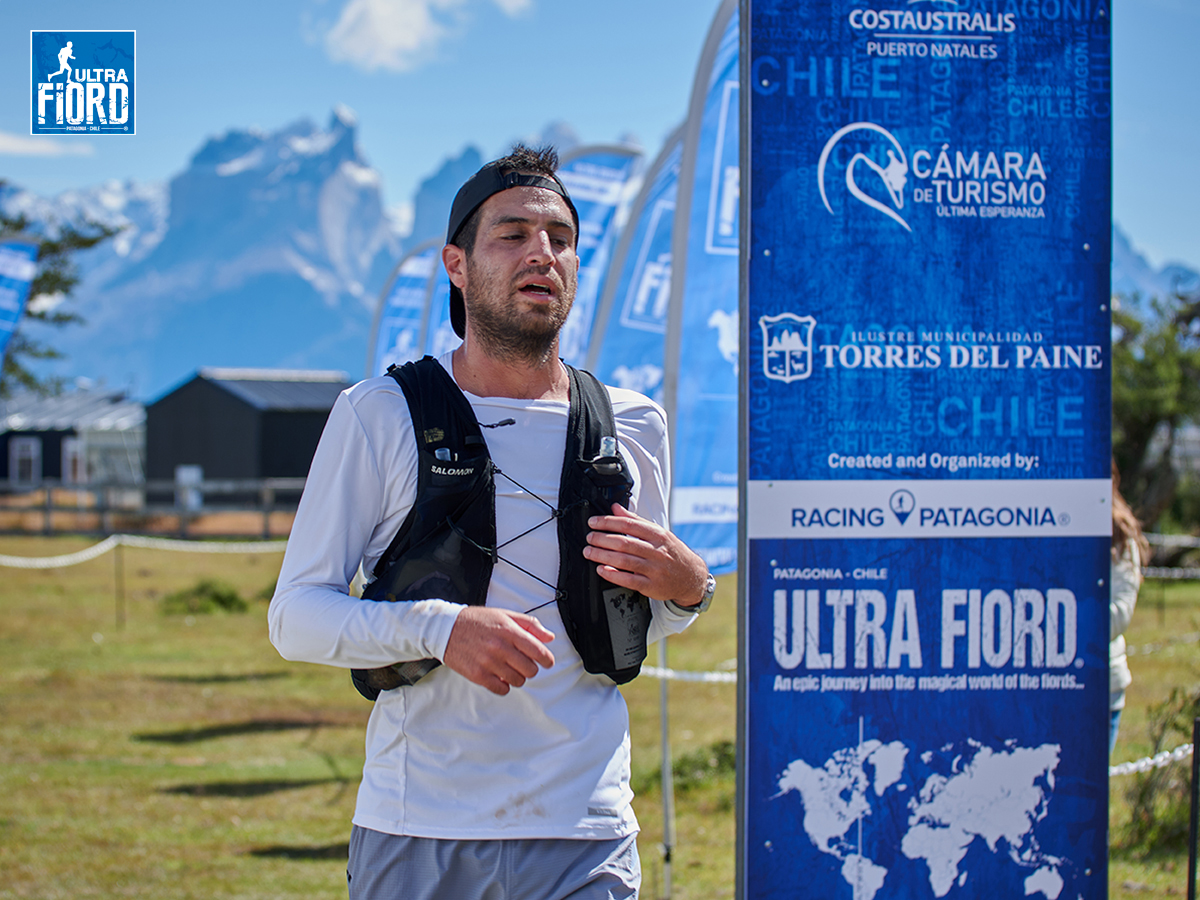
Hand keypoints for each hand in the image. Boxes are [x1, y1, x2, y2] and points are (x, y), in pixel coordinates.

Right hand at [442, 606, 555, 695]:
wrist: (446, 629)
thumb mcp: (504, 615)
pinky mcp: (478, 675)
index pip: (538, 651)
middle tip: (524, 664)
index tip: (547, 662)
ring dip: (518, 677)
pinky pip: (501, 689)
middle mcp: (500, 648)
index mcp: (509, 631)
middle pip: (530, 669)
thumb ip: (529, 625)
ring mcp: (489, 663)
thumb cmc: (476, 621)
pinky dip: (504, 686)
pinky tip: (500, 677)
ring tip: (510, 669)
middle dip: (531, 668)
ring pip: (518, 681)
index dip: (547, 659)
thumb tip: (549, 637)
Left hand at [583, 503, 708, 607]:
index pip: (630, 524)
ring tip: (589, 552)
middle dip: (602, 539)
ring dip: (603, 555)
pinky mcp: (652, 586)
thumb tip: (615, 508)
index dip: (608, 522)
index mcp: (659, 535)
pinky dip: (613, 575)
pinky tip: (601, 570)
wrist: (692, 577)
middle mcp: (657, 551)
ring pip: (625, 561)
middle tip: (589, 537)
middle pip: (625, 542)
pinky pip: (629, 580)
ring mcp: (655, 570)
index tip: (593, 522)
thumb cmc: (673, 553)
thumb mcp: (659, 533)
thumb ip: (636, 520)